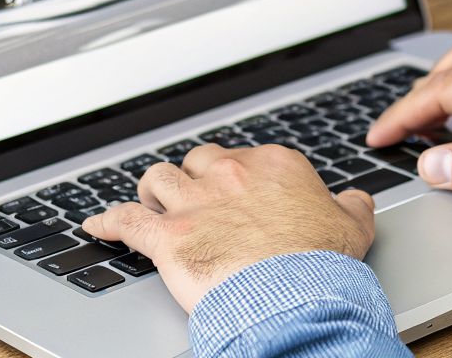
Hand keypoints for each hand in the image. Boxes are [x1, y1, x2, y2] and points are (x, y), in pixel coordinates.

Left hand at [82, 144, 375, 312]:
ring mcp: (195, 203)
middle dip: (191, 178)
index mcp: (272, 166)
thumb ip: (351, 206)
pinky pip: (124, 220)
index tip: (234, 193)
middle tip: (192, 198)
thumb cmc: (322, 263)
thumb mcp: (352, 227)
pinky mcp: (168, 236)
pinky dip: (106, 222)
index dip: (233, 177)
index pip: (241, 157)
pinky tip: (94, 224)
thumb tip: (356, 199)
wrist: (297, 294)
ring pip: (157, 179)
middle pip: (195, 161)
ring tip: (151, 202)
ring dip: (152, 191)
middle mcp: (228, 175)